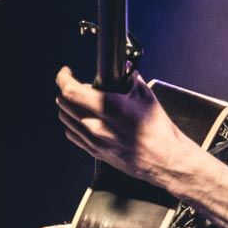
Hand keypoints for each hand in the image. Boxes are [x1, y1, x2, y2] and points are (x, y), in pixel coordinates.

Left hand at [54, 67, 193, 184]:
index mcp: (109, 108)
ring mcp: (94, 141)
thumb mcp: (146, 96)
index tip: (66, 73)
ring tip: (80, 102)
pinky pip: (73, 135)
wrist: (164, 158)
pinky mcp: (96, 152)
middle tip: (76, 85)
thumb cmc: (158, 129)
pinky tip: (83, 119)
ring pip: (66, 120)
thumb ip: (130, 79)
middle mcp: (97, 126)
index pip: (71, 91)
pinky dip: (73, 124)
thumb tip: (123, 68)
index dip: (63, 78)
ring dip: (68, 107)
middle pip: (64, 104)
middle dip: (66, 90)